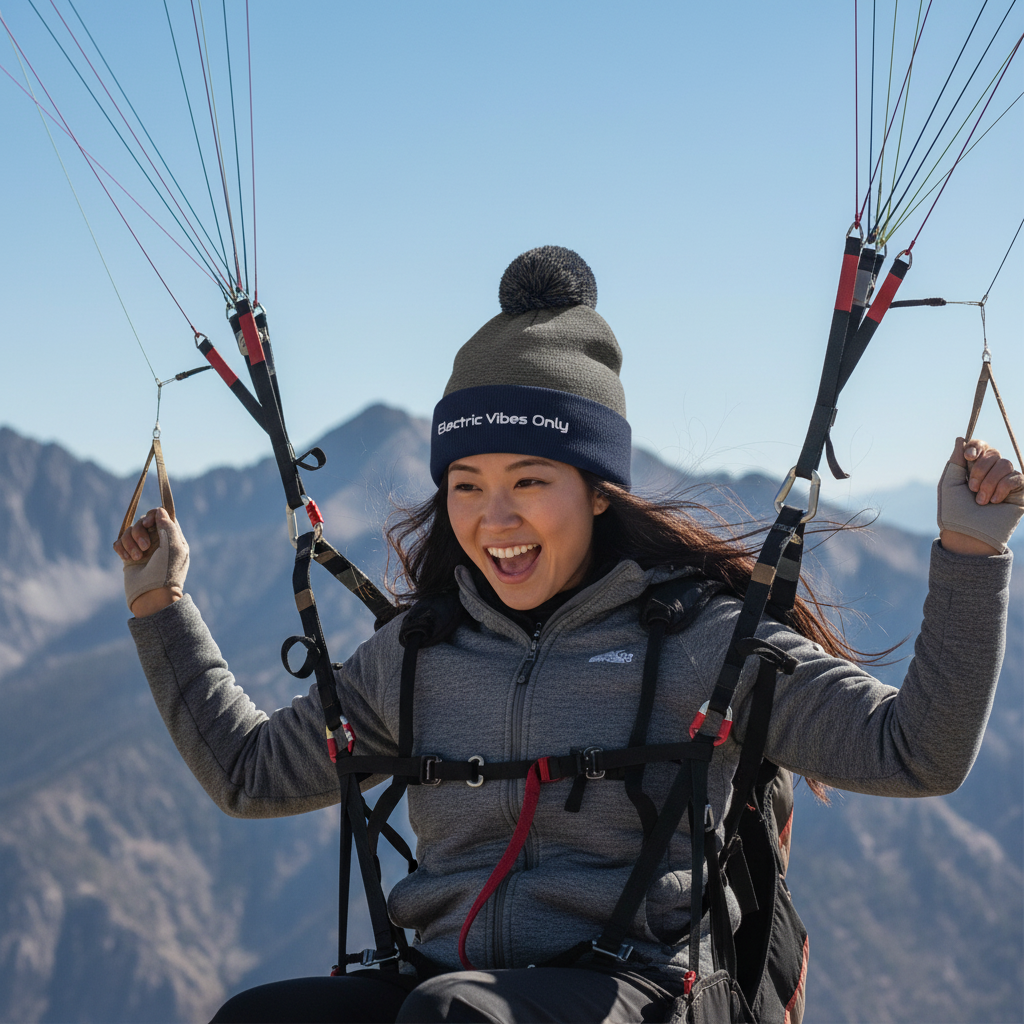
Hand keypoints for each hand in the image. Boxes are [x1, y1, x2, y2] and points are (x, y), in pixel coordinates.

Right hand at [114, 508, 188, 615]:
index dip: (153, 515)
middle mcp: (157, 541)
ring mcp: (142, 548)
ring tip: (137, 557)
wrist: (151, 596)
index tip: (148, 522)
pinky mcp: (128, 556)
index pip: (161, 516)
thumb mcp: (173, 548)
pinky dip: (121, 548)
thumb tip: (160, 510)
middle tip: (145, 548)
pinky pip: (119, 542)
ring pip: (129, 532)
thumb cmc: (166, 572)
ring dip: (130, 543)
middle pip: (142, 522)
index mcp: (171, 538)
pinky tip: (127, 558)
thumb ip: (168, 527)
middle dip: (139, 532)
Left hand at [938, 438, 1023, 555]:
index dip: (977, 446)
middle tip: (972, 489)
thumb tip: (961, 438)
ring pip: (1005, 463)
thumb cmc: (954, 512)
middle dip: (980, 469)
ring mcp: (1006, 482)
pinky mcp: (1019, 492)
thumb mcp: (949, 483)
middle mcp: (991, 473)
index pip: (981, 446)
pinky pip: (1017, 477)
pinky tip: (995, 502)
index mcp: (973, 468)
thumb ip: (956, 460)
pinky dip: (1003, 488)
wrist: (967, 534)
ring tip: (982, 501)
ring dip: (990, 482)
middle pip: (993, 453)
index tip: (969, 456)